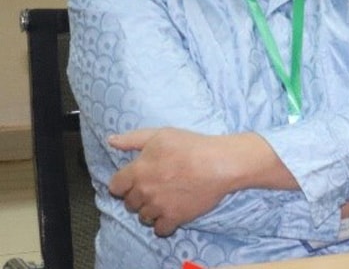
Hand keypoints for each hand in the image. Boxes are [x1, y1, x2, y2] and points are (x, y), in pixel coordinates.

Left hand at [108, 128, 239, 236]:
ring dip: (151, 210)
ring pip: (144, 217)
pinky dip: (165, 224)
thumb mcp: (160, 135)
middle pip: (129, 204)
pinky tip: (173, 213)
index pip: (115, 187)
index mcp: (137, 171)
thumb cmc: (192, 146)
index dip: (125, 184)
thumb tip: (110, 141)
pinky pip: (160, 229)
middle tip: (155, 188)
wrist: (220, 163)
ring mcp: (158, 206)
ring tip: (165, 200)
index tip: (136, 180)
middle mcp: (144, 191)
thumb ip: (132, 139)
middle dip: (139, 197)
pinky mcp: (174, 218)